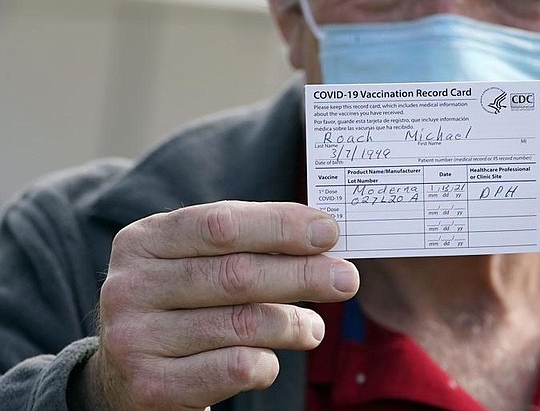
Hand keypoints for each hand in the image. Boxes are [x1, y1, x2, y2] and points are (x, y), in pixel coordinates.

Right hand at [82, 201, 357, 409]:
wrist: (123, 375)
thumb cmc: (179, 304)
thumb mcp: (193, 262)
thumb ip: (243, 244)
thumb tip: (322, 235)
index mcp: (143, 241)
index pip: (222, 224)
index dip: (281, 226)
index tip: (329, 231)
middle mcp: (130, 286)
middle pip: (237, 274)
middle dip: (302, 274)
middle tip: (346, 279)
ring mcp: (134, 338)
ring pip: (241, 324)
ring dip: (292, 324)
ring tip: (315, 328)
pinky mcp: (149, 385)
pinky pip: (232, 369)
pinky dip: (266, 363)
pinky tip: (273, 359)